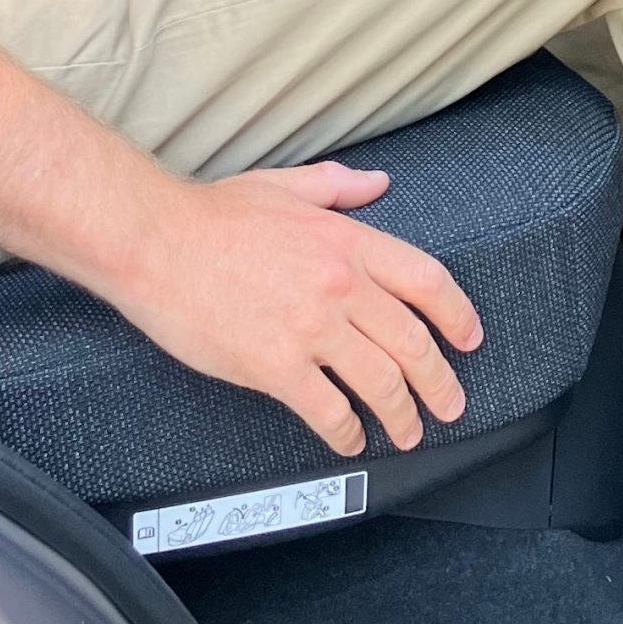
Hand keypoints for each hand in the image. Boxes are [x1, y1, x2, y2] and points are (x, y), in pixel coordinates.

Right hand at [113, 163, 483, 455]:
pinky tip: (350, 439)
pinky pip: (328, 409)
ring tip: (408, 432)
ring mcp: (310, 328)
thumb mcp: (283, 186)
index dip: (458, 316)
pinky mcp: (275, 366)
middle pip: (414, 343)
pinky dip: (347, 432)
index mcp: (347, 242)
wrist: (153, 241)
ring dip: (403, 415)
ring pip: (381, 383)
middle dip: (441, 383)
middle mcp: (339, 286)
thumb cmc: (210, 214)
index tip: (469, 340)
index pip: (428, 282)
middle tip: (450, 405)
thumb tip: (377, 183)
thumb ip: (336, 188)